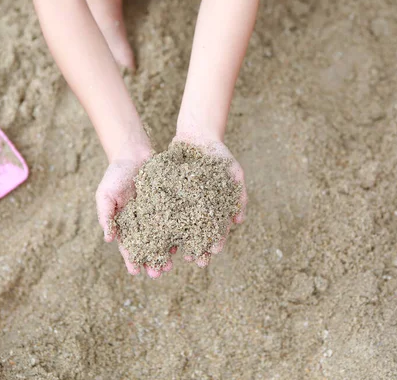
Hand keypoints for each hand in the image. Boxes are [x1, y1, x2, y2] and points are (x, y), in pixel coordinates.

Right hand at [95, 143, 175, 278]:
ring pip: (164, 239)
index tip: (136, 272)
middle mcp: (142, 223)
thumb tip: (108, 240)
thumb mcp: (105, 195)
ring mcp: (157, 215)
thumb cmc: (115, 174)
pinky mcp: (171, 205)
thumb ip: (106, 216)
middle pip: (148, 247)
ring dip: (167, 253)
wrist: (134, 153)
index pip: (128, 247)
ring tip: (171, 265)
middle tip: (158, 274)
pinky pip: (176, 222)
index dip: (132, 260)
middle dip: (152, 262)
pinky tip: (183, 244)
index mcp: (125, 224)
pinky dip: (179, 234)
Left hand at [171, 133, 247, 267]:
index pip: (217, 230)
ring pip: (179, 228)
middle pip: (197, 234)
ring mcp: (181, 204)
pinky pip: (163, 213)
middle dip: (197, 249)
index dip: (215, 242)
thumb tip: (239, 221)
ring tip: (175, 254)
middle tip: (194, 261)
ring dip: (178, 243)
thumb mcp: (233, 172)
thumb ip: (239, 194)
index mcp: (215, 208)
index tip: (213, 252)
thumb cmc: (219, 154)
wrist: (197, 134)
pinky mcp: (165, 196)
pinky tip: (157, 234)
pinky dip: (160, 225)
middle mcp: (198, 209)